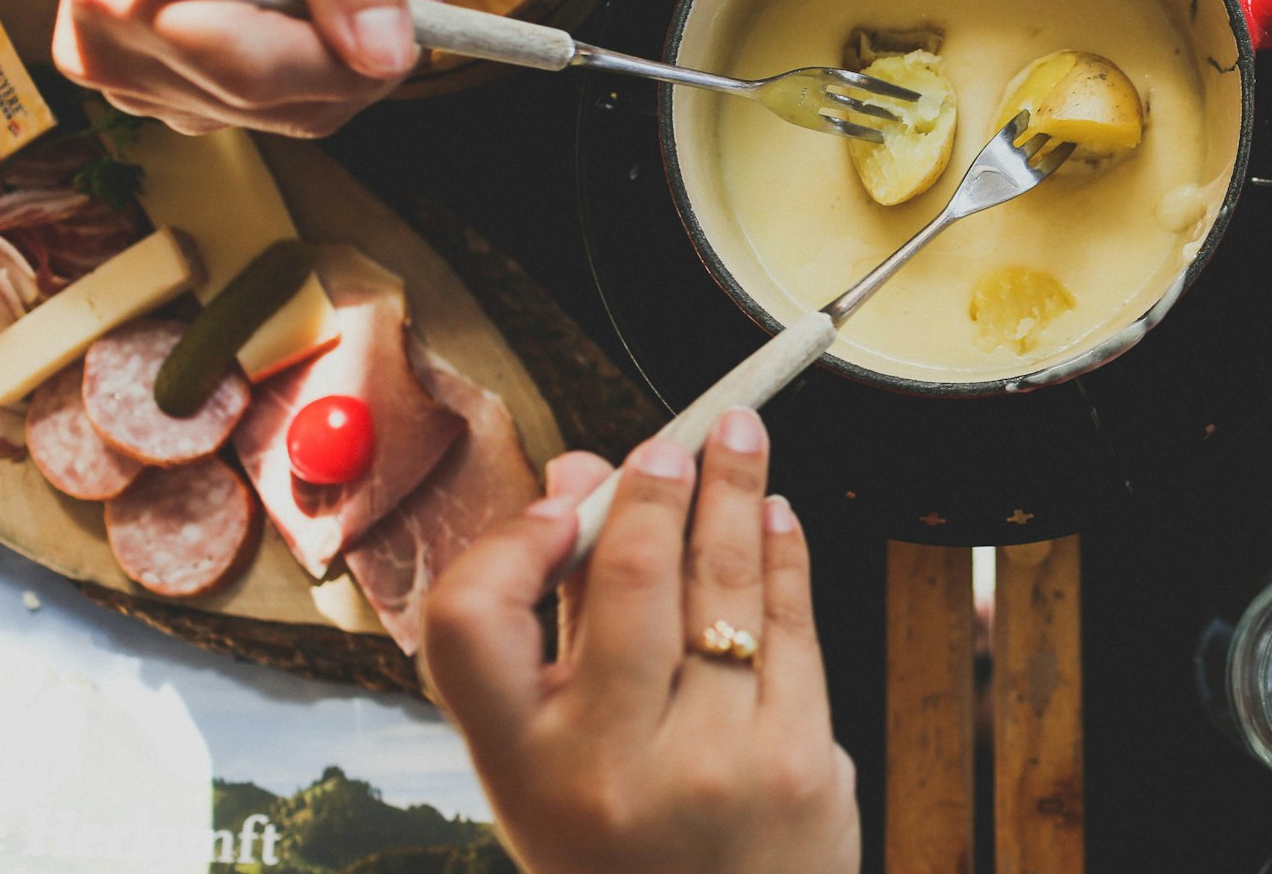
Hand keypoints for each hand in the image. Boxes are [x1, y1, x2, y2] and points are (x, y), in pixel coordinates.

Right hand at [49, 0, 446, 136]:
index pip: (264, 75)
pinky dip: (331, 49)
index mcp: (122, 3)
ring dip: (361, 41)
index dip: (362, 46)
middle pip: (293, 101)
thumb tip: (389, 57)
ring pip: (303, 107)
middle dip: (376, 37)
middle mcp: (120, 64)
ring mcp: (146, 90)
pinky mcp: (180, 95)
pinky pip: (287, 99)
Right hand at [421, 411, 860, 873]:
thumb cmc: (627, 850)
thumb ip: (559, 625)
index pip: (470, 622)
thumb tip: (578, 480)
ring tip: (740, 438)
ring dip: (735, 493)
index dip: (508, 542)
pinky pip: (792, 624)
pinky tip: (776, 516)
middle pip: (627, 578)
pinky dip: (784, 554)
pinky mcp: (801, 760)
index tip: (558, 500)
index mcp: (522, 770)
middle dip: (656, 487)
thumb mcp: (554, 768)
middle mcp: (609, 767)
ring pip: (724, 585)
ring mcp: (713, 764)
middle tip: (674, 439)